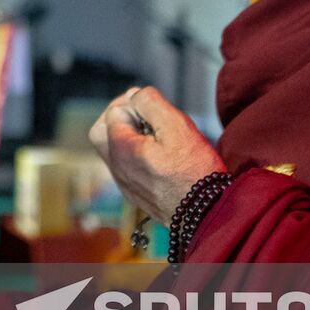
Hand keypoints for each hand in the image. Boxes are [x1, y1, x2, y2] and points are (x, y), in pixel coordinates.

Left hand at [88, 86, 226, 221]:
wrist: (208, 214)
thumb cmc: (194, 171)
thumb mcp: (176, 125)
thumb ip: (150, 103)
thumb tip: (134, 95)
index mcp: (121, 150)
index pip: (113, 112)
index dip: (133, 103)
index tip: (155, 109)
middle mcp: (117, 169)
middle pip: (101, 133)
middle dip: (120, 118)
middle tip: (146, 117)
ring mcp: (126, 185)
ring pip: (114, 151)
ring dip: (129, 137)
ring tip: (158, 137)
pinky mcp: (137, 195)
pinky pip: (126, 168)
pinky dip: (136, 155)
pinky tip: (161, 156)